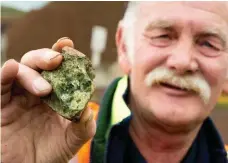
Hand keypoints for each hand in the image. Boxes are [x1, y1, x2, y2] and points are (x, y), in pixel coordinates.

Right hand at [1, 38, 95, 162]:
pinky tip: (11, 68)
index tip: (68, 44)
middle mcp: (37, 92)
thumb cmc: (53, 152)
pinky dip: (5, 75)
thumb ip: (83, 125)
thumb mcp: (73, 139)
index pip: (59, 69)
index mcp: (56, 94)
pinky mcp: (2, 107)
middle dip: (47, 56)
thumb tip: (87, 108)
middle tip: (58, 59)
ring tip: (45, 90)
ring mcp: (19, 98)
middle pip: (38, 63)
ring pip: (21, 71)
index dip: (63, 54)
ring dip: (32, 73)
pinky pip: (1, 87)